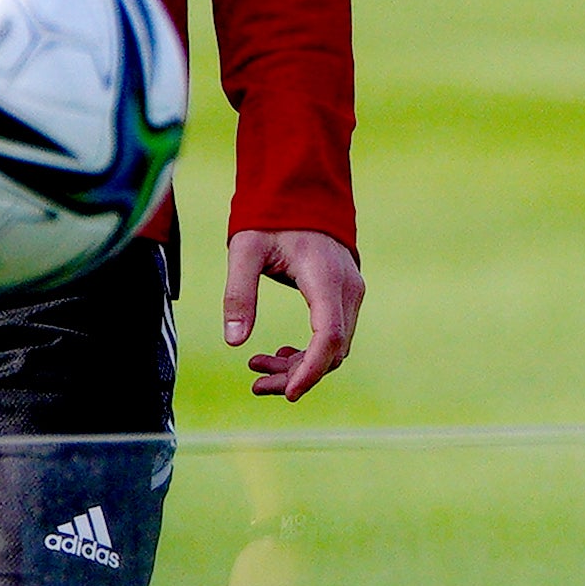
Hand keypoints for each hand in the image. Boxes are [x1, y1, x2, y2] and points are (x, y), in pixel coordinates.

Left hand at [219, 229, 363, 402]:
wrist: (302, 192)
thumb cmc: (272, 218)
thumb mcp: (245, 251)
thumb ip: (239, 294)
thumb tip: (234, 342)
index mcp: (324, 277)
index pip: (328, 336)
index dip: (311, 370)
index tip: (288, 393)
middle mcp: (347, 289)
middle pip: (332, 351)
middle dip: (297, 375)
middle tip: (256, 384)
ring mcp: (350, 294)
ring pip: (334, 348)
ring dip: (300, 366)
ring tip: (259, 368)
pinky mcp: (345, 297)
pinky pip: (333, 336)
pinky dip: (308, 351)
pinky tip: (279, 352)